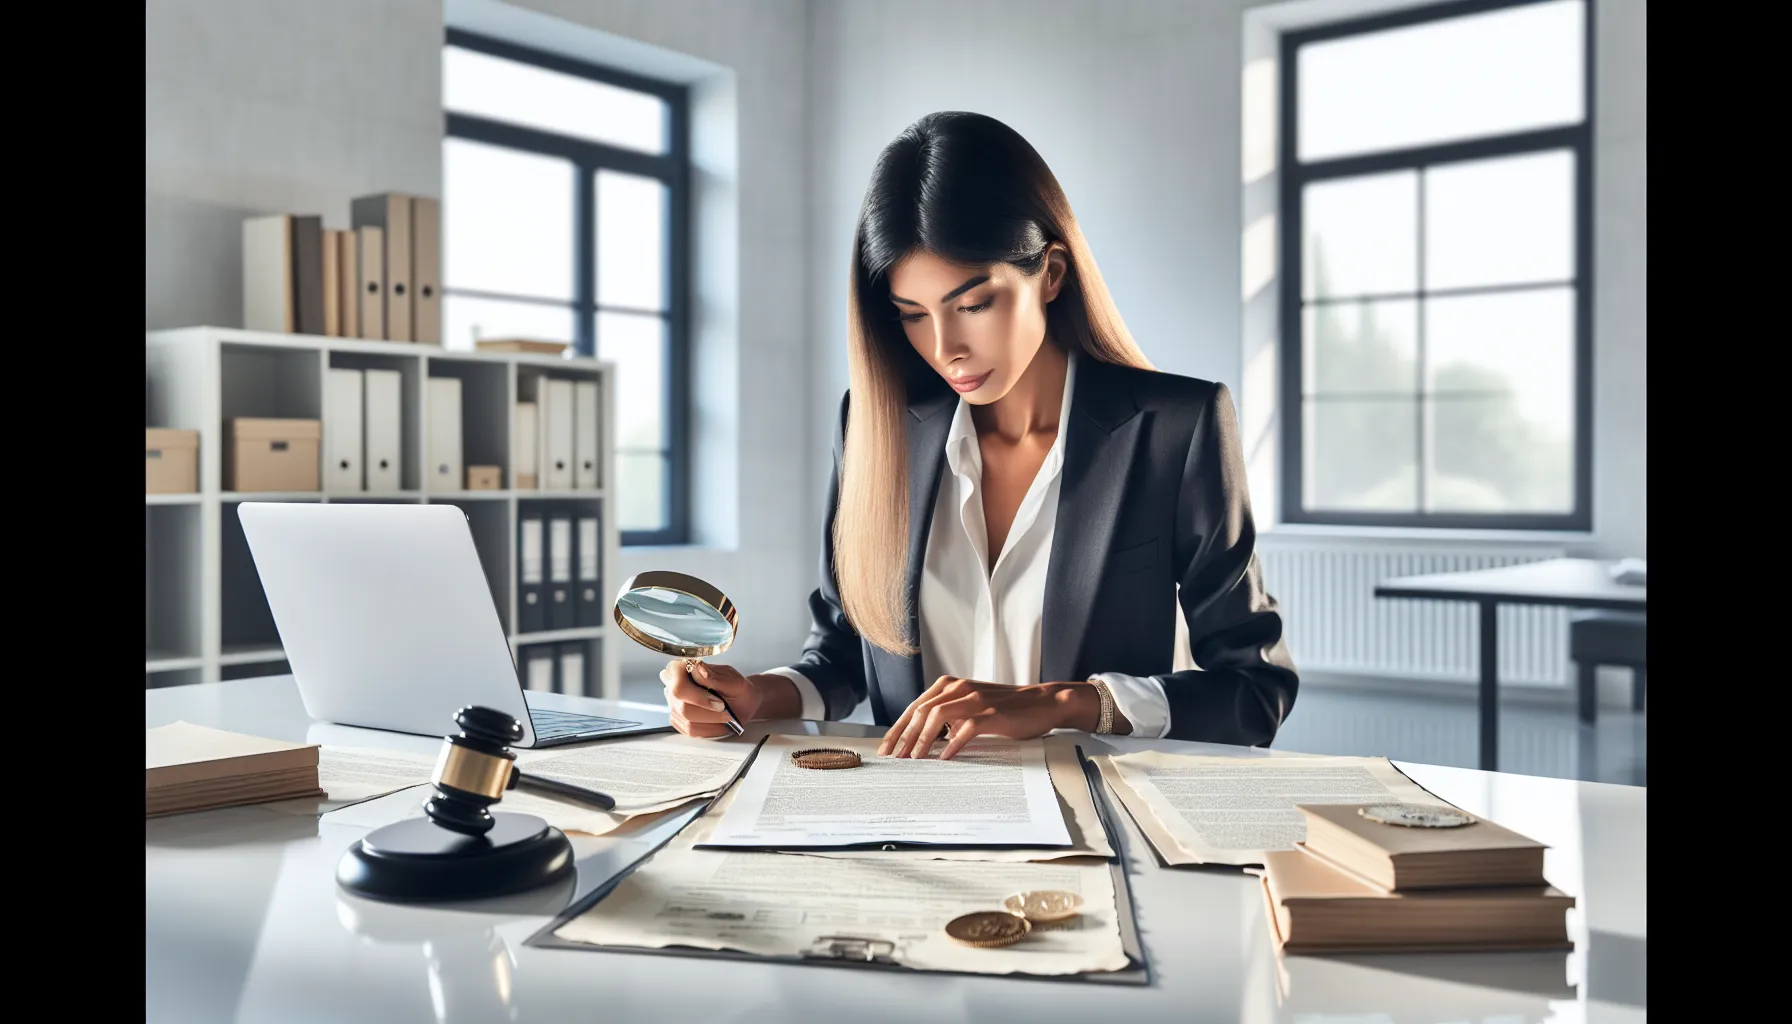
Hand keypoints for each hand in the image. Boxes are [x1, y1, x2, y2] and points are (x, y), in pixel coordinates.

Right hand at [660, 661, 796, 738]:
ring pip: (686, 721)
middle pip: (680, 704)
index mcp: (682, 668)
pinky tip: (720, 724)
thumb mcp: (736, 680)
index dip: (698, 695)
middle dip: (708, 711)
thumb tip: (698, 668)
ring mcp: (672, 705)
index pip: (675, 680)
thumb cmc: (740, 688)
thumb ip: (716, 676)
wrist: (744, 701)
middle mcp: (671, 685)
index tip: (720, 701)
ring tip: (727, 716)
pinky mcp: (678, 721)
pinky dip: (709, 730)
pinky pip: (690, 732)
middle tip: (728, 711)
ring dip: (711, 722)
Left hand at [877, 676, 1099, 759]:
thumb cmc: (1006, 708)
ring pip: (937, 717)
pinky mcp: (991, 713)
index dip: (898, 729)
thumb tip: (924, 740)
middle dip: (904, 737)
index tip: (886, 749)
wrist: (1043, 702)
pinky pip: (965, 729)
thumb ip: (949, 716)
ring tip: (915, 760)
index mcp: (950, 686)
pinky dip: (951, 745)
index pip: (914, 707)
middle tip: (894, 759)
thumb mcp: (971, 706)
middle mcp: (959, 688)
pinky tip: (944, 759)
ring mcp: (975, 699)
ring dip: (922, 740)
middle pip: (921, 712)